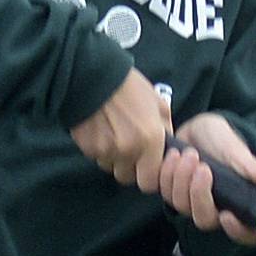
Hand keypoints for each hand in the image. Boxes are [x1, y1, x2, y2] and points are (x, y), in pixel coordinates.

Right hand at [69, 68, 172, 190]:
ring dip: (113, 158)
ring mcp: (106, 151)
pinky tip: (100, 129)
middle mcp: (129, 150)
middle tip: (130, 151)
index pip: (150, 180)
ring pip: (111, 167)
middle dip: (130, 168)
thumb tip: (168, 146)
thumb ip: (165, 129)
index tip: (147, 164)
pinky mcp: (87, 147)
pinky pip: (96, 157)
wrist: (92, 74)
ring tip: (113, 134)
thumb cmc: (129, 86)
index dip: (149, 174)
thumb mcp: (158, 102)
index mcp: (150, 140)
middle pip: (128, 177)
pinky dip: (99, 148)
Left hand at [160, 114, 255, 245]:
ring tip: (189, 154)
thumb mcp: (235, 149)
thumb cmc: (222, 141)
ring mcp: (191, 202)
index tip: (227, 216)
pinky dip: (167, 173)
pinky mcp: (171, 191)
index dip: (237, 232)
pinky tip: (174, 155)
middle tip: (202, 167)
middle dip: (199, 194)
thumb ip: (250, 166)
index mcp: (238, 203)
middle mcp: (214, 208)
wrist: (198, 128)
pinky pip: (164, 193)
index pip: (245, 233)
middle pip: (204, 220)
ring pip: (181, 206)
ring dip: (182, 179)